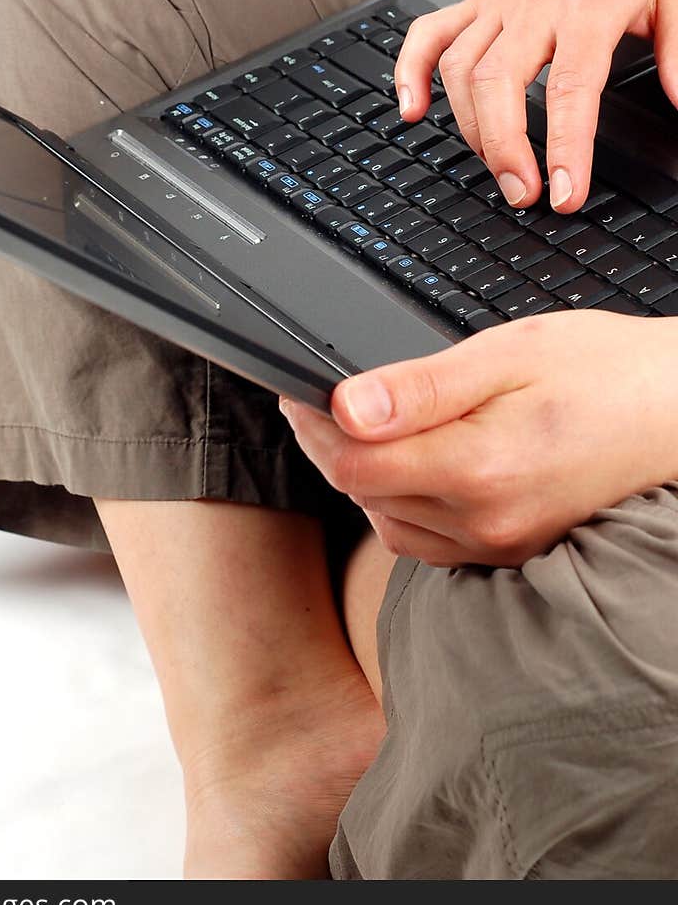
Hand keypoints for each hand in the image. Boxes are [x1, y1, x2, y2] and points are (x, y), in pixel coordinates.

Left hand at [280, 311, 677, 567]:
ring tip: (358, 429)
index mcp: (480, 467)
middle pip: (366, 496)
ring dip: (363, 480)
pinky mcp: (512, 549)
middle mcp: (487, 521)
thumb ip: (422, 387)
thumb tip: (347, 406)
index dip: (313, 428)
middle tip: (318, 400)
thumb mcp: (510, 355)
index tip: (298, 391)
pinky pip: (429, 541)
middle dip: (332, 448)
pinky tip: (406, 467)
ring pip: (391, 524)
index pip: (355, 467)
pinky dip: (402, 505)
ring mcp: (501, 544)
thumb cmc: (606, 372)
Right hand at [395, 0, 677, 213]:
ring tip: (496, 171)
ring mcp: (498, 3)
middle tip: (523, 195)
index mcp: (586, 7)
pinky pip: (429, 35)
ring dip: (469, 128)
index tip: (564, 193)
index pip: (569, 91)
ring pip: (460, 70)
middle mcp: (532, 7)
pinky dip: (410, 72)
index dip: (564, 149)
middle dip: (503, 148)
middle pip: (497, 85)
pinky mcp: (479, 0)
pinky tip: (409, 110)